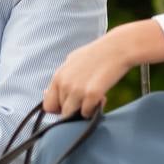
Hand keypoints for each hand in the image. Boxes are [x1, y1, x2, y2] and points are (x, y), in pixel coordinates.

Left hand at [43, 20, 163, 116]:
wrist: (117, 48)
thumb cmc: (96, 54)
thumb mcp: (72, 61)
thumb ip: (61, 78)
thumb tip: (46, 92)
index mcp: (58, 76)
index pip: (48, 105)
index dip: (59, 108)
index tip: (70, 104)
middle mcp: (64, 84)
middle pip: (62, 112)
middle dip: (74, 109)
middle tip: (86, 100)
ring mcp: (77, 90)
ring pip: (73, 115)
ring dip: (83, 110)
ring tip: (94, 99)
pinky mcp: (91, 94)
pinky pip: (87, 113)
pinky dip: (94, 109)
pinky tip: (102, 97)